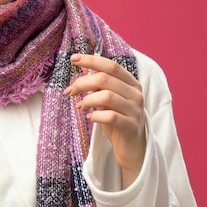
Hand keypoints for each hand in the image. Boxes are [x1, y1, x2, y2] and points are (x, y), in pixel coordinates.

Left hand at [64, 53, 145, 187]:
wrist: (132, 147)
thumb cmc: (117, 120)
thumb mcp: (108, 99)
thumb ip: (98, 85)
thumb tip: (78, 73)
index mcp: (131, 83)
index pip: (110, 66)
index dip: (91, 60)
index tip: (73, 59)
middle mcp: (136, 94)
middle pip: (104, 79)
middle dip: (82, 83)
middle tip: (70, 91)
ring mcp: (135, 110)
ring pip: (106, 96)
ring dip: (87, 100)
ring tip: (80, 107)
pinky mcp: (131, 126)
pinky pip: (110, 116)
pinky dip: (96, 115)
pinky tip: (91, 118)